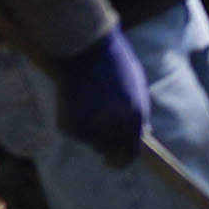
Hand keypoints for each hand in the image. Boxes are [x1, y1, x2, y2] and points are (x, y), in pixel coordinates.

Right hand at [52, 30, 152, 163]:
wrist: (84, 49)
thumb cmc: (115, 65)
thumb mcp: (136, 90)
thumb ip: (137, 115)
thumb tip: (139, 136)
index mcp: (133, 119)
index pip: (128, 155)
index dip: (122, 159)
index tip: (115, 159)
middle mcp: (113, 129)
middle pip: (107, 151)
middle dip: (106, 141)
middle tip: (100, 121)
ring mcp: (89, 128)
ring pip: (90, 141)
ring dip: (91, 129)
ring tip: (91, 101)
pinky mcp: (69, 125)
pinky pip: (75, 131)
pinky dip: (76, 121)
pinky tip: (77, 99)